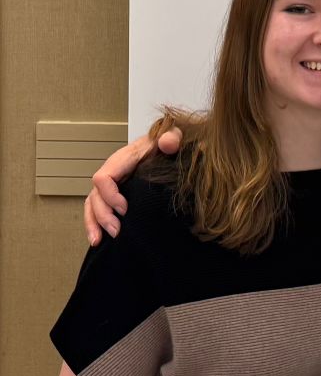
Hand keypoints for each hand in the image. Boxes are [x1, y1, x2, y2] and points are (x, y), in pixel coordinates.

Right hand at [83, 127, 181, 244]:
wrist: (170, 145)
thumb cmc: (168, 141)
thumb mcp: (173, 135)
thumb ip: (172, 137)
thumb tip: (168, 143)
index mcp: (123, 159)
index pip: (104, 177)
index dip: (110, 195)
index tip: (125, 209)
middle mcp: (113, 172)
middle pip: (96, 195)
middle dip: (103, 216)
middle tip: (118, 232)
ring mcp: (113, 184)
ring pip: (92, 204)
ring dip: (94, 223)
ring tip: (99, 241)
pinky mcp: (116, 193)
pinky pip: (98, 208)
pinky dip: (95, 224)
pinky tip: (99, 240)